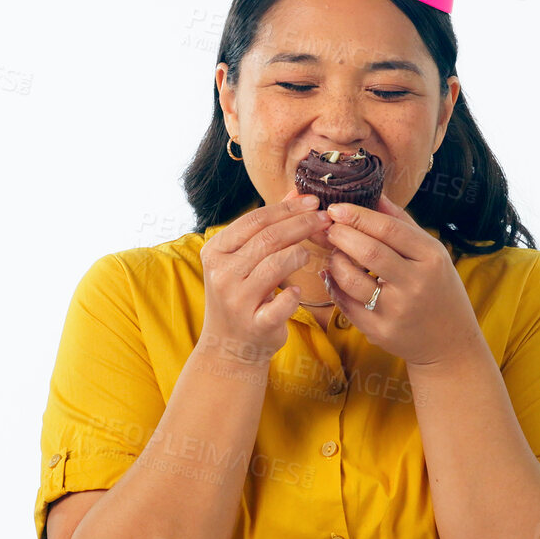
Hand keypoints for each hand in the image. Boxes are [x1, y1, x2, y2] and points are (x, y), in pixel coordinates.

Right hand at [196, 187, 330, 365]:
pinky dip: (294, 295)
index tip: (312, 201)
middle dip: (301, 225)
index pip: (254, 220)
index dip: (286, 208)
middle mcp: (222, 273)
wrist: (229, 346)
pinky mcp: (255, 324)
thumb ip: (267, 226)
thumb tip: (296, 192)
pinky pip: (283, 303)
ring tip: (310, 253)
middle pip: (268, 238)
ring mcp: (237, 300)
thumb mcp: (245, 259)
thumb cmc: (241, 295)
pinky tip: (298, 291)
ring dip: (300, 254)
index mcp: (215, 251)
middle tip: (324, 218)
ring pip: (276, 264)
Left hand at [319, 193, 483, 369]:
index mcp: (432, 258)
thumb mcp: (432, 253)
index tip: (336, 208)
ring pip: (352, 280)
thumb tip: (375, 193)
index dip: (358, 216)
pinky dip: (334, 286)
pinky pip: (346, 305)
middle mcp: (416, 284)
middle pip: (369, 252)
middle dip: (342, 235)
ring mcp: (397, 311)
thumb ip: (402, 223)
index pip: (390, 229)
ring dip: (336, 262)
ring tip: (335, 253)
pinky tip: (333, 275)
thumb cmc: (438, 289)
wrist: (450, 341)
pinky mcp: (381, 332)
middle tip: (330, 228)